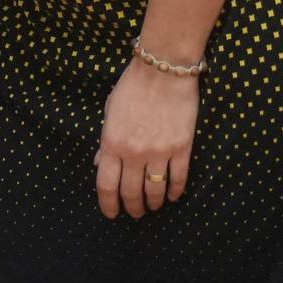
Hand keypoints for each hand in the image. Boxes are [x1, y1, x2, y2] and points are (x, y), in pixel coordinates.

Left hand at [94, 57, 198, 219]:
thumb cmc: (132, 87)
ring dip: (153, 203)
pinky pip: (179, 178)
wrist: (163, 69)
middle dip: (132, 208)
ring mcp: (159, 152)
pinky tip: (173, 196)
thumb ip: (106, 142)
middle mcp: (134, 152)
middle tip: (134, 213)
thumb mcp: (110, 112)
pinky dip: (175, 191)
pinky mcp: (182, 148)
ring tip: (153, 207)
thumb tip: (100, 165)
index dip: (108, 204)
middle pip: (131, 192)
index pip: (106, 184)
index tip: (110, 213)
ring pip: (155, 190)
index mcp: (112, 142)